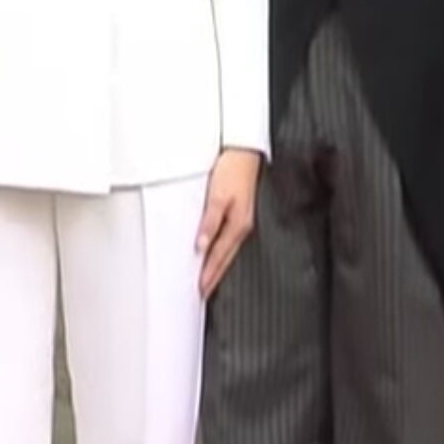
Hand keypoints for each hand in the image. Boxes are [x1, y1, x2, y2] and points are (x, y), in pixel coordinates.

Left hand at [196, 146, 261, 293]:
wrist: (244, 150)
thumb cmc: (231, 169)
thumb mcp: (217, 195)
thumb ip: (210, 221)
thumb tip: (201, 246)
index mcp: (237, 225)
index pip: (219, 257)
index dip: (209, 275)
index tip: (199, 291)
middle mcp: (241, 226)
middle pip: (225, 258)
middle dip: (214, 277)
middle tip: (202, 293)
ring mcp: (241, 220)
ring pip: (227, 251)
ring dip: (216, 266)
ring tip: (206, 280)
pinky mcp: (239, 213)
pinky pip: (227, 240)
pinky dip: (219, 251)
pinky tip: (213, 252)